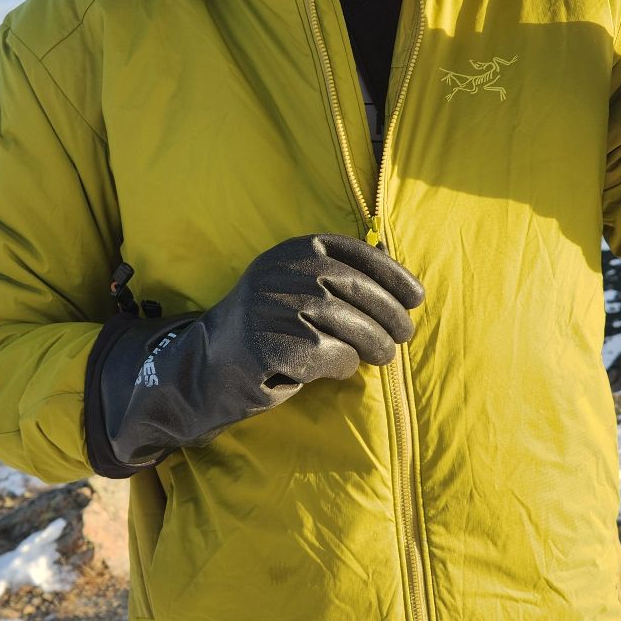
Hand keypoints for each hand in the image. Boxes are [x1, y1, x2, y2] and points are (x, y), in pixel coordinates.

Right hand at [83, 233, 424, 475]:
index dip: (391, 273)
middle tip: (404, 336)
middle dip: (389, 314)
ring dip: (373, 343)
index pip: (353, 251)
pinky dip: (342, 364)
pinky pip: (327, 355)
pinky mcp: (267, 345)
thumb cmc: (266, 331)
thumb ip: (335, 280)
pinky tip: (339, 369)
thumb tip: (400, 291)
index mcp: (289, 251)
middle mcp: (278, 273)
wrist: (204, 368)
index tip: (416, 297)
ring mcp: (270, 308)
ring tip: (380, 356)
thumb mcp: (294, 289)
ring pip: (346, 323)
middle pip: (355, 289)